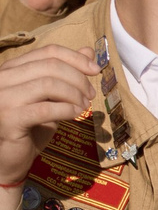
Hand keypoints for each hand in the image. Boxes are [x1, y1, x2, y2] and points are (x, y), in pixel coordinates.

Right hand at [0, 42, 97, 188]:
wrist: (9, 157)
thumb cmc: (30, 126)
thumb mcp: (50, 97)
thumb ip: (65, 74)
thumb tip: (89, 51)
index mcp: (10, 69)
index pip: (48, 52)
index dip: (76, 58)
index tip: (96, 70)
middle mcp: (2, 79)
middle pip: (50, 66)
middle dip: (78, 78)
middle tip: (90, 94)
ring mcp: (2, 98)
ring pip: (48, 84)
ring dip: (74, 94)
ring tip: (83, 106)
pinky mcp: (9, 119)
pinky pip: (45, 109)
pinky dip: (66, 110)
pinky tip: (75, 115)